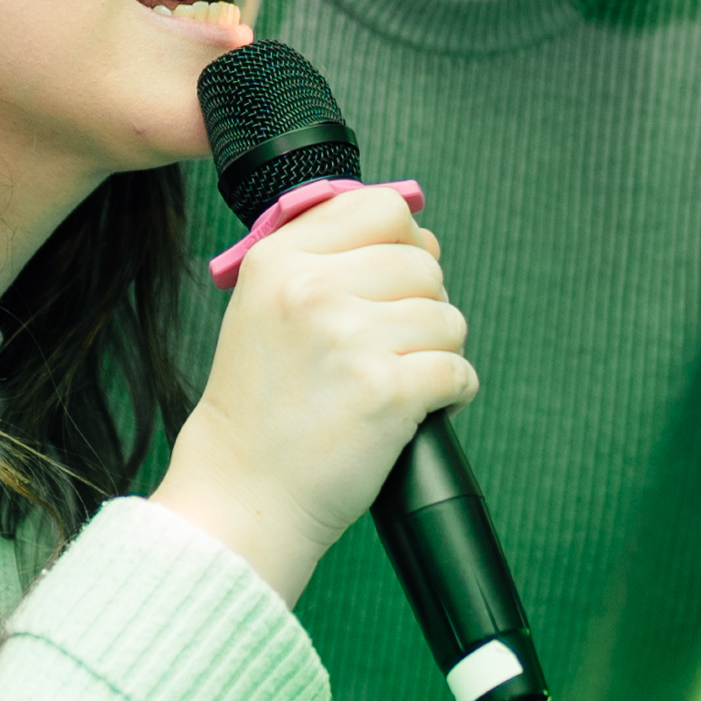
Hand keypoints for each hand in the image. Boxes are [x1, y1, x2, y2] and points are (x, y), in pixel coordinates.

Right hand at [153, 184, 475, 599]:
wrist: (242, 494)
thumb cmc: (260, 410)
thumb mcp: (262, 308)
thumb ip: (323, 259)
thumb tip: (414, 230)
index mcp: (280, 260)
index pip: (381, 207)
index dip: (404, 242)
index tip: (394, 280)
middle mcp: (313, 290)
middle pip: (424, 264)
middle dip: (421, 307)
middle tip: (388, 348)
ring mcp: (351, 339)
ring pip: (448, 318)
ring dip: (436, 354)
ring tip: (393, 382)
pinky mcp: (386, 390)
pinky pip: (458, 371)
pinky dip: (451, 394)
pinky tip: (415, 411)